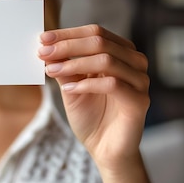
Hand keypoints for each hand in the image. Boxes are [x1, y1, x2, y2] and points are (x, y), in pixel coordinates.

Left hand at [37, 24, 150, 182]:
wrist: (104, 149)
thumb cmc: (90, 116)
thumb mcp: (71, 85)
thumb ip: (64, 66)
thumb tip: (46, 47)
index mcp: (120, 53)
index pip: (95, 33)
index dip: (68, 34)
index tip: (43, 38)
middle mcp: (134, 62)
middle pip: (100, 42)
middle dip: (67, 46)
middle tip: (43, 52)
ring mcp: (140, 81)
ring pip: (107, 60)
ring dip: (74, 63)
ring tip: (51, 70)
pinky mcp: (140, 101)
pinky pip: (113, 84)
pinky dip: (87, 84)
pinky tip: (69, 88)